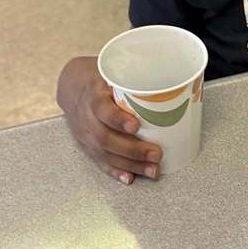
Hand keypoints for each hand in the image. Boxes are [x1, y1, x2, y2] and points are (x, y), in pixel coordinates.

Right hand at [56, 56, 161, 183]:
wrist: (72, 86)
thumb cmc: (101, 77)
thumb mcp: (113, 70)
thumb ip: (135, 77)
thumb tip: (174, 82)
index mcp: (93, 93)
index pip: (102, 108)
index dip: (118, 119)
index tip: (136, 125)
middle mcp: (86, 116)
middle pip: (106, 137)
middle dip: (133, 149)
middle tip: (157, 153)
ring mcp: (85, 133)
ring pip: (105, 153)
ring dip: (131, 164)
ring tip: (153, 170)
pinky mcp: (87, 145)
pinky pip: (100, 161)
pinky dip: (115, 171)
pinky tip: (129, 178)